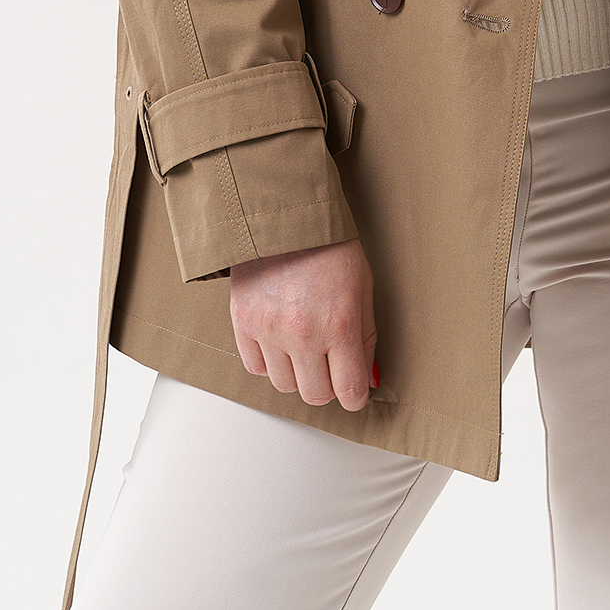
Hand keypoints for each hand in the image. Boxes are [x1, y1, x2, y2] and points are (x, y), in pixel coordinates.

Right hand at [229, 236, 376, 411]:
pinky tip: (279, 340)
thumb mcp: (363, 287)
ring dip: (297, 373)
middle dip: (328, 385)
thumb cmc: (329, 245)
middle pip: (316, 395)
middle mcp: (303, 333)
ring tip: (302, 345)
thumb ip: (365, 338)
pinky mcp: (243, 321)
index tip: (354, 389)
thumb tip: (366, 379)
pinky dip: (269, 361)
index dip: (355, 395)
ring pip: (284, 385)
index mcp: (340, 324)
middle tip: (329, 364)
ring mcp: (269, 329)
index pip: (349, 390)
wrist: (284, 214)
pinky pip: (255, 367)